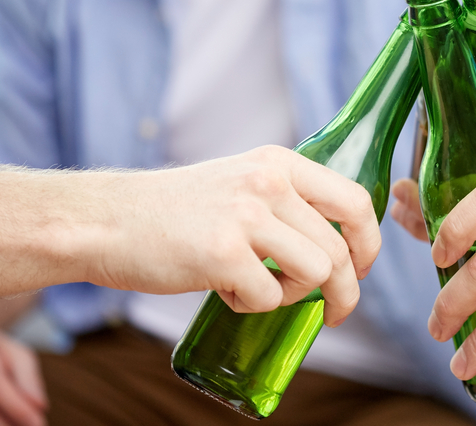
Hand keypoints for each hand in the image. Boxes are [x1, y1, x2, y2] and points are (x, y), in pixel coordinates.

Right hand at [83, 146, 380, 326]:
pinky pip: (269, 298)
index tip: (360, 268)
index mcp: (279, 163)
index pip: (354, 201)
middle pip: (340, 249)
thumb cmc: (176, 211)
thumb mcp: (241, 182)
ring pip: (316, 273)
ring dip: (293, 295)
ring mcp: (245, 216)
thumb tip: (339, 249)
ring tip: (257, 287)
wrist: (106, 220)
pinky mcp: (222, 253)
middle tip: (333, 312)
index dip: (368, 243)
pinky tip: (222, 289)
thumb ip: (287, 202)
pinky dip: (250, 305)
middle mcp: (268, 182)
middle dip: (344, 290)